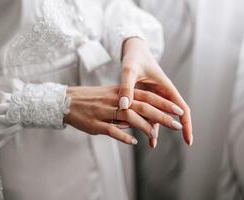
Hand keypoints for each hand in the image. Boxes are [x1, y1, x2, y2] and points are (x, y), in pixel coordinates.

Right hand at [64, 86, 183, 147]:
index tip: (177, 110)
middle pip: (143, 106)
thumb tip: (141, 116)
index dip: (163, 103)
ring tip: (156, 136)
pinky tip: (134, 142)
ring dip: (146, 127)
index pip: (146, 96)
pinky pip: (112, 130)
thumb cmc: (90, 99)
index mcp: (120, 92)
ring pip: (130, 118)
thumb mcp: (110, 96)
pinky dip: (124, 137)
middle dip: (162, 115)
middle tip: (177, 125)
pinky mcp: (95, 123)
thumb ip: (126, 103)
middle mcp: (115, 100)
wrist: (66, 101)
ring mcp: (105, 111)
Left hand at [119, 38, 192, 145]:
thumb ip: (127, 87)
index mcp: (166, 87)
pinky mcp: (147, 97)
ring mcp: (155, 95)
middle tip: (172, 144)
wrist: (132, 49)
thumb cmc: (134, 57)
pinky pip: (149, 111)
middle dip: (174, 129)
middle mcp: (163, 93)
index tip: (188, 140)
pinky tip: (140, 131)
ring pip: (160, 115)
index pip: (182, 109)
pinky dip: (146, 121)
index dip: (186, 125)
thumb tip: (124, 106)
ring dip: (157, 128)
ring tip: (152, 144)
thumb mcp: (129, 71)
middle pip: (173, 115)